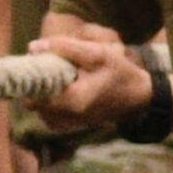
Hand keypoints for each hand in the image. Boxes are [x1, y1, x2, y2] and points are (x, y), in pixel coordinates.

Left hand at [36, 27, 153, 132]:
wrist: (141, 97)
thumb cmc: (121, 72)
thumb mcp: (97, 54)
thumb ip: (65, 48)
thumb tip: (33, 47)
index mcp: (73, 100)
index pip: (34, 93)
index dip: (30, 78)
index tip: (35, 64)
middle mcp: (68, 117)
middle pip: (33, 104)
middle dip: (36, 86)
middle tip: (46, 69)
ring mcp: (70, 125)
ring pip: (39, 111)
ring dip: (42, 95)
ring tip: (56, 79)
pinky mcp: (73, 126)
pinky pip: (50, 117)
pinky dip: (50, 104)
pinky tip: (62, 91)